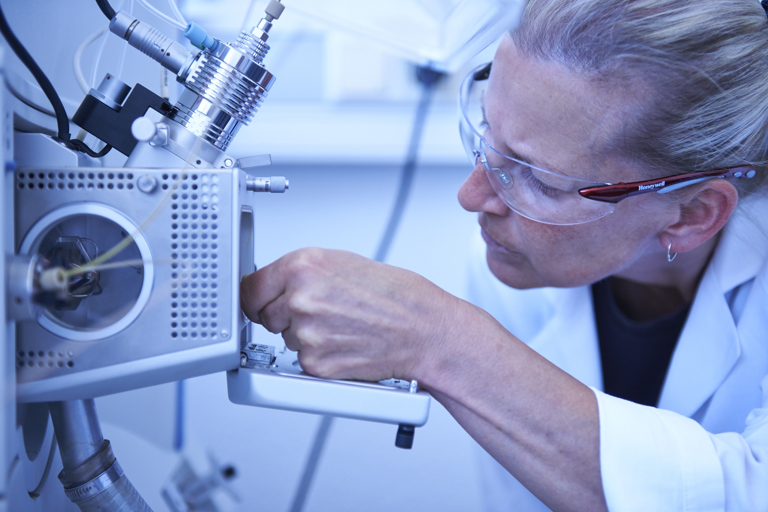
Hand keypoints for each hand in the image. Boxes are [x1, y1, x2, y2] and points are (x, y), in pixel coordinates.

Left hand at [240, 248, 460, 381]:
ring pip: (285, 338)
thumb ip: (299, 273)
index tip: (258, 300)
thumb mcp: (340, 263)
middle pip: (263, 315)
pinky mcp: (315, 365)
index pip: (248, 288)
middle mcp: (300, 299)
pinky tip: (345, 343)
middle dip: (285, 314)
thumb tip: (269, 284)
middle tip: (323, 310)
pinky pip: (301, 361)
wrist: (422, 328)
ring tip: (342, 325)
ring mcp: (306, 334)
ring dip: (305, 335)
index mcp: (302, 267)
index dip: (256, 296)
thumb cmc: (392, 295)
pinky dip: (319, 356)